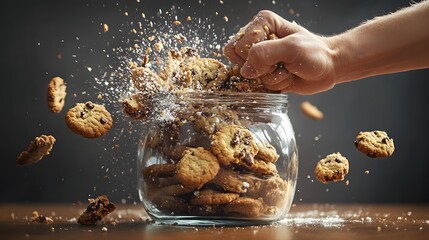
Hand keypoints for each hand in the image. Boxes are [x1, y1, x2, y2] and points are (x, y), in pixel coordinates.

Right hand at [223, 10, 337, 93]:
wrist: (328, 67)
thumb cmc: (314, 53)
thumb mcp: (291, 48)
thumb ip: (265, 54)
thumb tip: (245, 70)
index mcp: (262, 23)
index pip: (239, 45)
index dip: (254, 56)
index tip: (276, 55)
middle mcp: (257, 39)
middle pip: (238, 61)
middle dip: (262, 68)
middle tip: (280, 63)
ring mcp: (259, 58)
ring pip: (249, 76)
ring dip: (272, 78)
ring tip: (287, 69)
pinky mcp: (264, 73)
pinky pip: (258, 86)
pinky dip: (274, 85)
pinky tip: (287, 77)